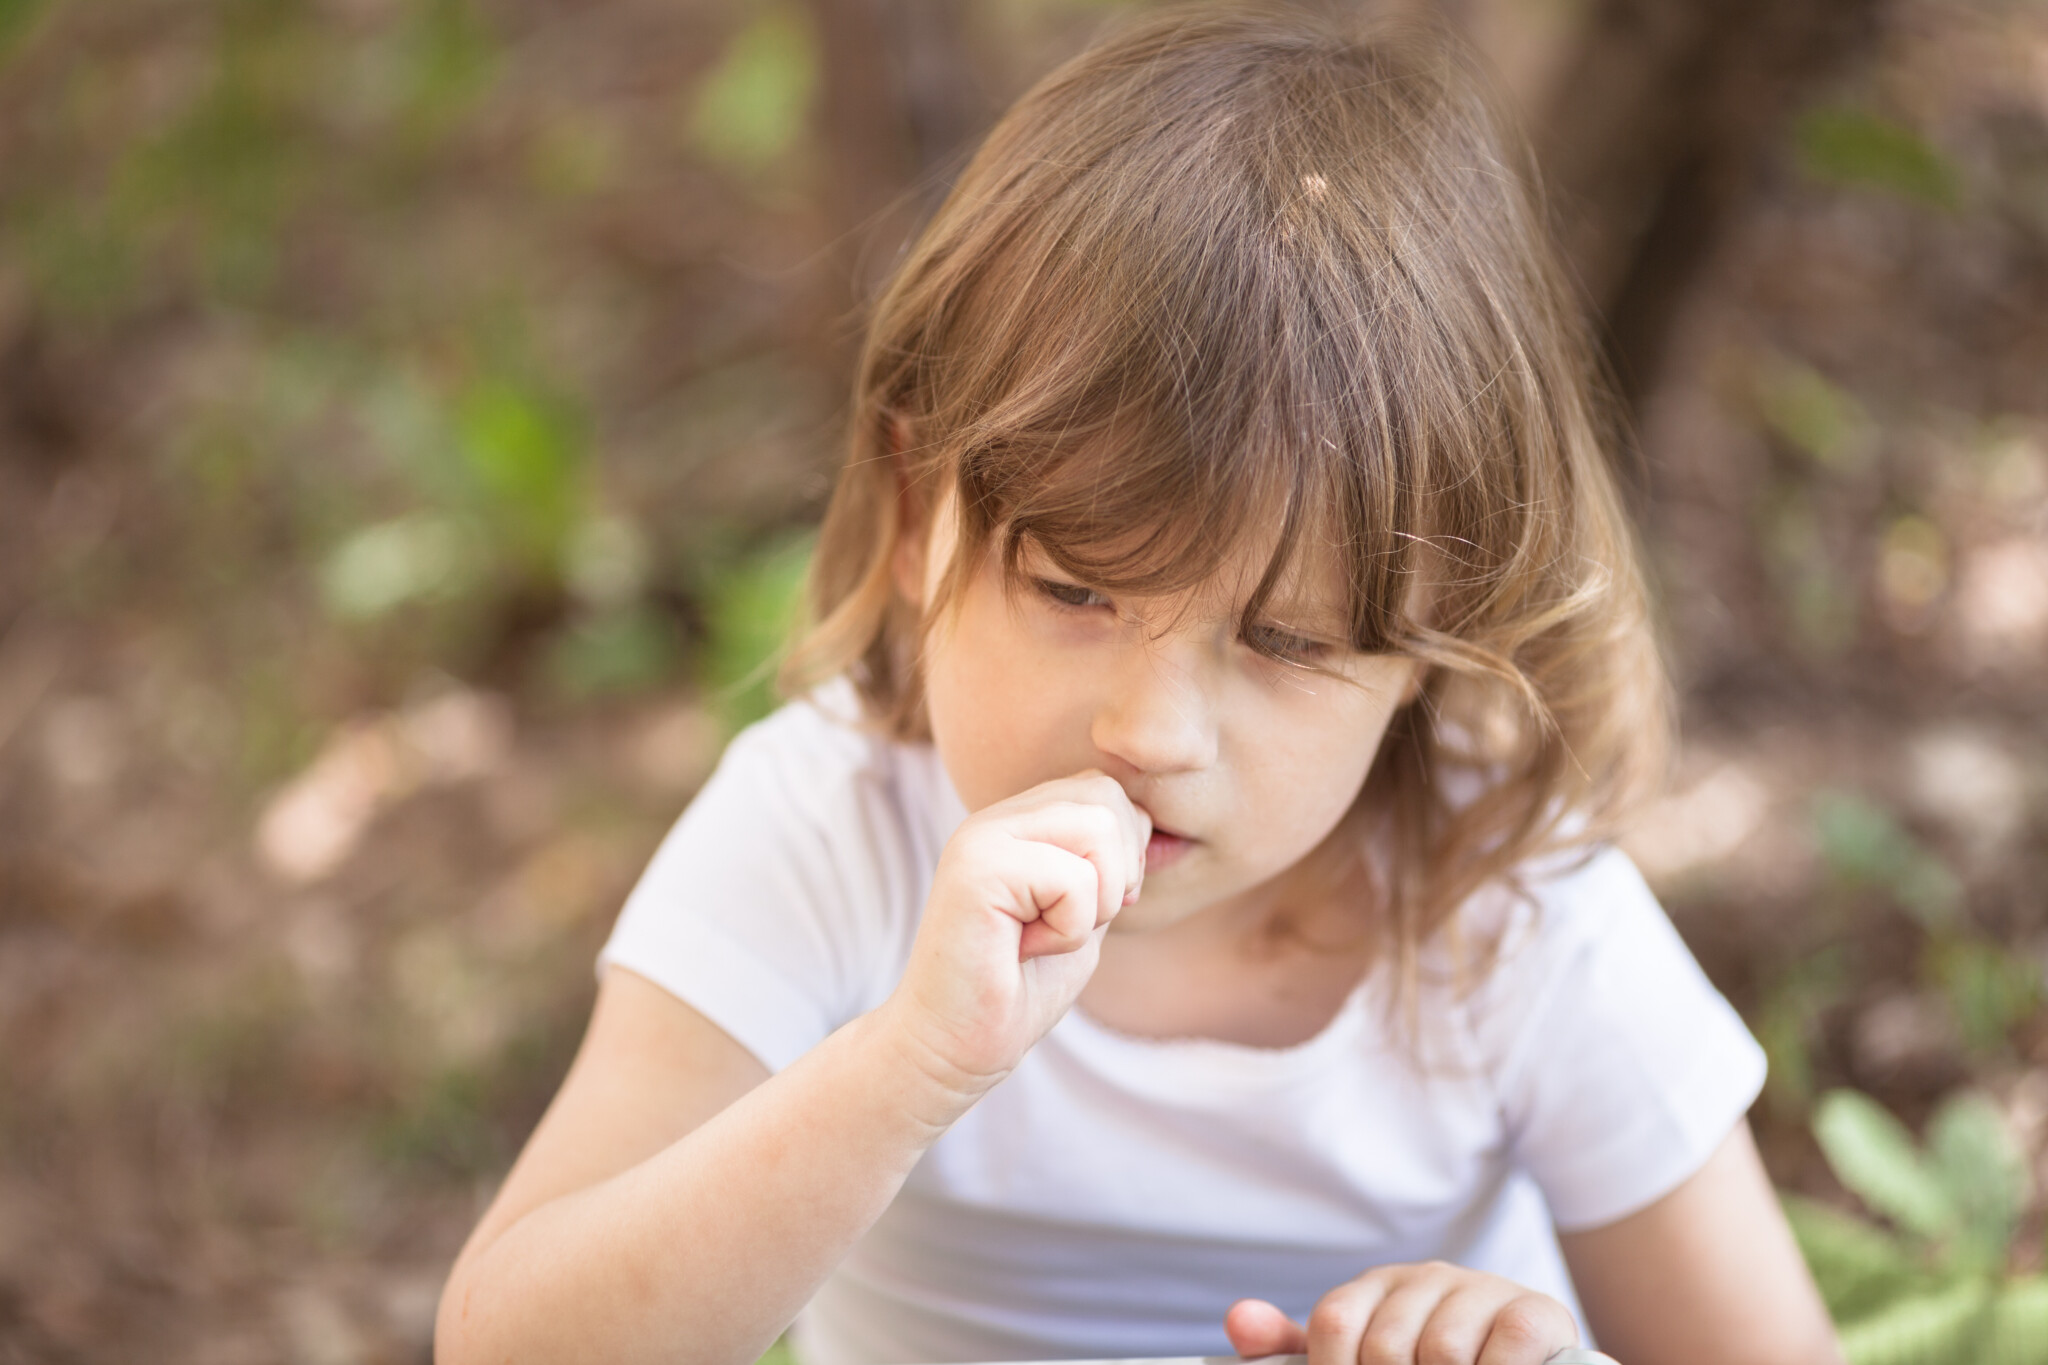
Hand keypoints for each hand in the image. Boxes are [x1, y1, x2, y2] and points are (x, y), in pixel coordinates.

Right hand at [884, 769, 1148, 1094]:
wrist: (954, 1046)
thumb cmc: (1020, 988)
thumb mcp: (1083, 913)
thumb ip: (1108, 865)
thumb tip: (1159, 830)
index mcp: (1018, 820)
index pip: (1105, 790)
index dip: (1124, 854)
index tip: (1085, 911)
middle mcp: (996, 817)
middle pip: (1107, 796)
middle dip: (1117, 873)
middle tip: (1066, 924)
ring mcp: (982, 837)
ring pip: (1098, 827)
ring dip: (1093, 902)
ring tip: (1043, 935)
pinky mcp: (977, 869)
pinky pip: (1075, 880)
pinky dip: (1068, 931)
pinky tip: (1022, 951)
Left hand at [1226, 1262, 1578, 1364]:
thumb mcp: (1364, 1362)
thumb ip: (1298, 1351)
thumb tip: (1240, 1322)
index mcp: (1378, 1289)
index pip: (1332, 1324)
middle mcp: (1426, 1278)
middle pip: (1384, 1347)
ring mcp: (1481, 1290)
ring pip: (1441, 1353)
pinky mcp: (1534, 1311)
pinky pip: (1503, 1348)